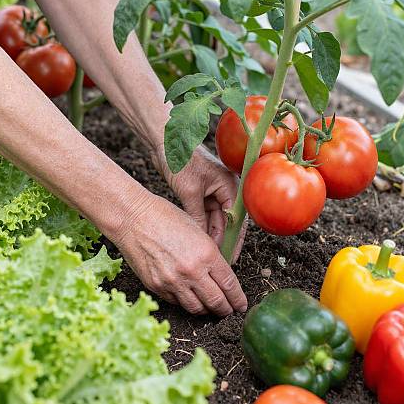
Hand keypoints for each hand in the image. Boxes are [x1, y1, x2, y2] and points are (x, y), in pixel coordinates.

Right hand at [114, 192, 247, 315]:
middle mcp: (192, 272)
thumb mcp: (197, 230)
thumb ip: (210, 254)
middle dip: (225, 309)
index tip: (240, 304)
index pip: (230, 286)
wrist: (133, 218)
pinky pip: (176, 302)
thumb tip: (219, 274)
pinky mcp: (157, 287)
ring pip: (196, 308)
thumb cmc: (165, 217)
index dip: (238, 299)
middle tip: (228, 310)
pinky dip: (185, 301)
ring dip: (205, 309)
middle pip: (216, 302)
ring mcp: (173, 282)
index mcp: (206, 254)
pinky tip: (187, 296)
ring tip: (208, 306)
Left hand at [151, 145, 246, 262]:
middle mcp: (227, 188)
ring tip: (208, 256)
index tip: (228, 258)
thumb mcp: (190, 191)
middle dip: (222, 240)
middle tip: (217, 262)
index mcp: (231, 185)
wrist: (167, 141)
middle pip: (228, 221)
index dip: (232, 240)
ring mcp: (215, 190)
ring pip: (217, 219)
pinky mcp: (203, 192)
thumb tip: (201, 241)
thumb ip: (197, 217)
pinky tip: (199, 241)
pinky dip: (203, 226)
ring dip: (212, 235)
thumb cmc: (181, 160)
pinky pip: (207, 213)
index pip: (236, 219)